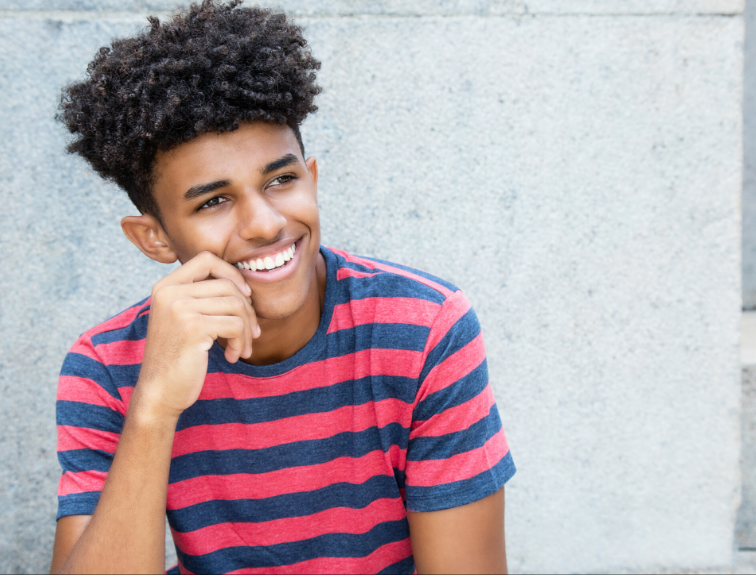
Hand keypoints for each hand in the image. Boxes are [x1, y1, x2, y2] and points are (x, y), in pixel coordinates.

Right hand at [134, 251, 257, 419]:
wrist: (159, 392)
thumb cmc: (177, 357)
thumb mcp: (183, 319)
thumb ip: (201, 298)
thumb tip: (243, 286)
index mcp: (165, 286)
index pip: (207, 259)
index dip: (232, 273)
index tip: (244, 296)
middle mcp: (169, 292)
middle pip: (228, 285)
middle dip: (247, 310)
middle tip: (251, 333)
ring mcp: (180, 308)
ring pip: (236, 305)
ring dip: (247, 330)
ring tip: (242, 348)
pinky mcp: (193, 327)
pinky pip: (236, 324)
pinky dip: (241, 342)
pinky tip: (232, 356)